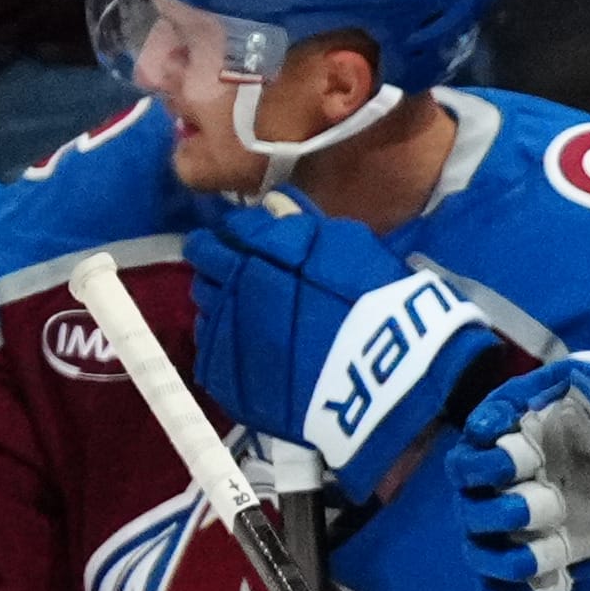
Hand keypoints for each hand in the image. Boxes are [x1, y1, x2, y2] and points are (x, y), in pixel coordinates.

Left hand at [186, 197, 493, 491]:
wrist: (384, 379)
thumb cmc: (377, 304)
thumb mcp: (347, 245)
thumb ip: (303, 228)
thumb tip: (274, 210)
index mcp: (261, 252)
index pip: (227, 234)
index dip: (233, 235)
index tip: (241, 240)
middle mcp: (234, 289)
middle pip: (206, 266)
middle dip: (216, 262)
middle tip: (235, 270)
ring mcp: (227, 337)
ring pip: (205, 307)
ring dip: (219, 302)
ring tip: (246, 311)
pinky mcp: (227, 380)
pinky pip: (210, 352)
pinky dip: (223, 342)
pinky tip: (245, 344)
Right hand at [451, 351, 589, 590]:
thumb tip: (571, 394)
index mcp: (510, 443)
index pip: (473, 454)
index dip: (491, 459)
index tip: (525, 456)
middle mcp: (500, 487)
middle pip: (471, 505)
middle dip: (506, 509)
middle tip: (553, 504)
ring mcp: (512, 529)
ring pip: (480, 551)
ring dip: (510, 556)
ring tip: (555, 550)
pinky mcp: (531, 561)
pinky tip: (553, 588)